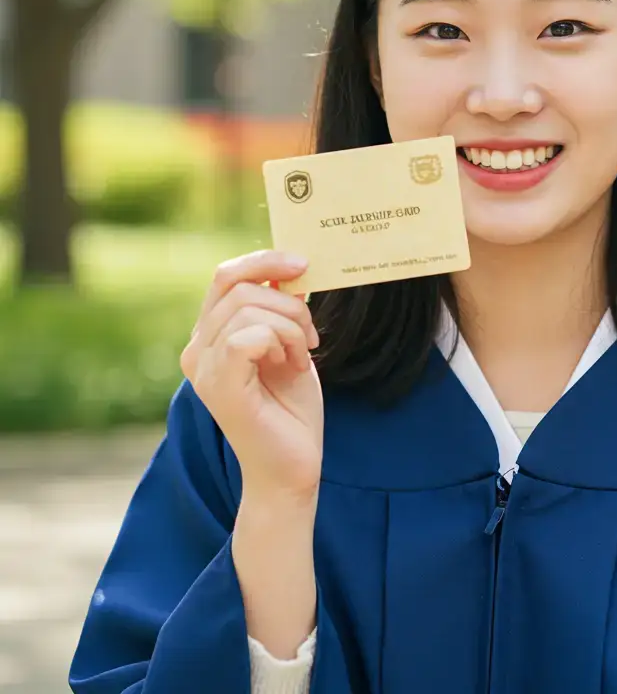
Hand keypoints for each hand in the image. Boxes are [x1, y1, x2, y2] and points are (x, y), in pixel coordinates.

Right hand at [180, 250, 323, 504]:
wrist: (293, 466)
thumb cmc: (291, 408)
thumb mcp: (288, 344)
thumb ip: (280, 308)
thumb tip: (289, 267)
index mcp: (209, 336)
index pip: (226, 275)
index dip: (265, 260)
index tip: (303, 264)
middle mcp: (196, 349)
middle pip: (239, 286)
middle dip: (289, 301)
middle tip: (309, 334)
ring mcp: (203, 368)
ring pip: (249, 308)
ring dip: (291, 325)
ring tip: (300, 356)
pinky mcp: (218, 386)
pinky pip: (249, 335)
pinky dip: (281, 341)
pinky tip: (293, 366)